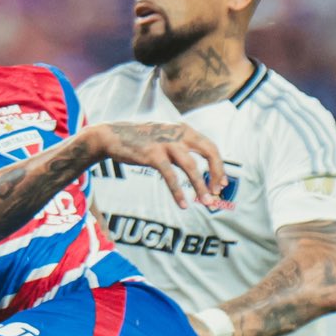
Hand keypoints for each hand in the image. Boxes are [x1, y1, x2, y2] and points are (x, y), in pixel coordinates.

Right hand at [86, 121, 226, 209]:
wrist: (113, 136)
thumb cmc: (141, 140)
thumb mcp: (166, 139)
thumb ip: (181, 149)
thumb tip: (197, 169)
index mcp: (185, 130)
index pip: (211, 147)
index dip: (219, 166)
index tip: (222, 184)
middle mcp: (179, 134)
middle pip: (209, 152)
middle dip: (216, 173)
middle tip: (218, 192)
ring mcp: (166, 143)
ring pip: (191, 166)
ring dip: (201, 186)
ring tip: (207, 202)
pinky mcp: (153, 155)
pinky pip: (170, 176)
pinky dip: (178, 192)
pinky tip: (183, 205)